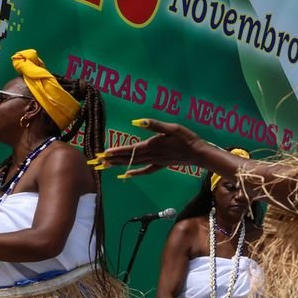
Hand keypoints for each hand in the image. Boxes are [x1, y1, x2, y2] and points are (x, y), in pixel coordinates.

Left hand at [92, 118, 206, 178]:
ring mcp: (156, 161)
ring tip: (107, 165)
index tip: (104, 153)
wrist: (199, 153)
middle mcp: (152, 155)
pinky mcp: (161, 165)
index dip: (117, 151)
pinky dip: (136, 173)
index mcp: (153, 145)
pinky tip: (127, 175)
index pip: (131, 149)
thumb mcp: (173, 128)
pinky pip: (146, 170)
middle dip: (113, 159)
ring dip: (120, 164)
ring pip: (134, 163)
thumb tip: (138, 122)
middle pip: (129, 157)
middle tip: (98, 161)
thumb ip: (155, 125)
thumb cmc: (187, 138)